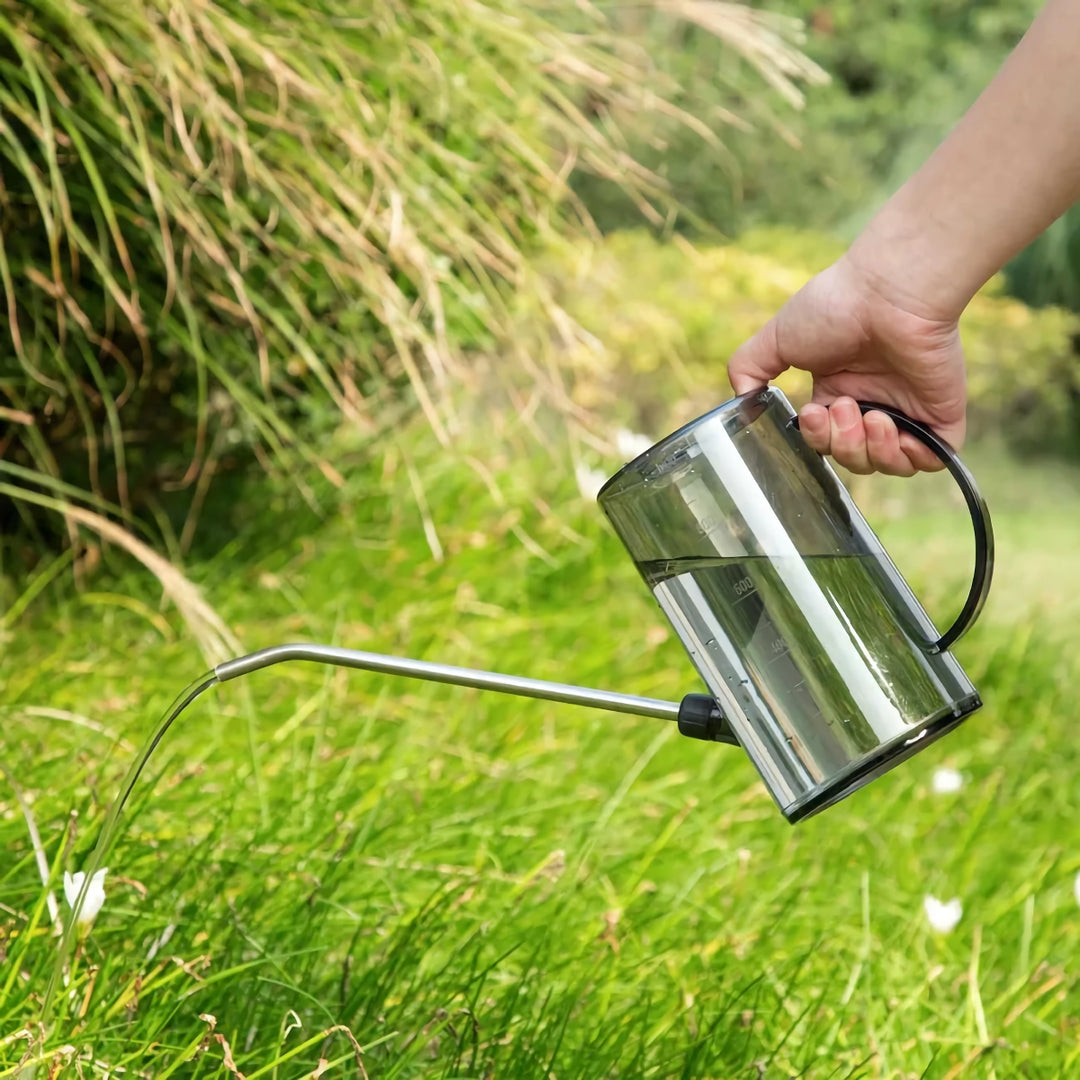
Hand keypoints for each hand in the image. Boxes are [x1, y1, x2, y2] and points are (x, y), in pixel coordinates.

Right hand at [727, 254, 967, 475]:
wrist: (889, 292)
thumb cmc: (835, 307)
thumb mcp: (775, 338)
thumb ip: (748, 369)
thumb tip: (742, 404)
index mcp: (838, 390)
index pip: (823, 441)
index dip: (815, 439)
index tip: (813, 411)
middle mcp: (874, 402)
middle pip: (852, 459)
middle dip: (840, 444)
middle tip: (844, 406)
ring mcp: (910, 410)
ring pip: (886, 466)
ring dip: (869, 450)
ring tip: (871, 415)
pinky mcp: (942, 416)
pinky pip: (928, 463)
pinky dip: (908, 457)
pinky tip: (894, 427)